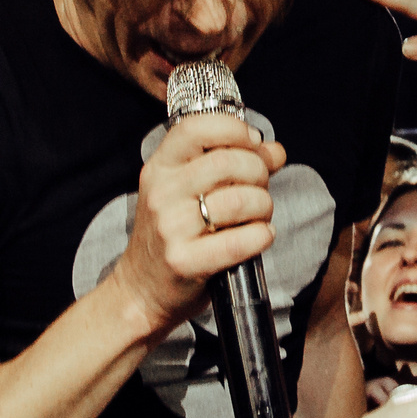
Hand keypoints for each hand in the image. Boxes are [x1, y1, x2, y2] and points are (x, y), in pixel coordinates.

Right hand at [113, 109, 285, 331]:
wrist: (142, 290)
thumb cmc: (172, 237)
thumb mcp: (188, 192)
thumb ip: (231, 166)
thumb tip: (274, 151)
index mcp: (160, 168)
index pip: (197, 127)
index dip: (234, 130)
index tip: (253, 145)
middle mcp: (161, 193)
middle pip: (228, 162)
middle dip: (259, 173)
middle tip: (260, 189)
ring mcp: (170, 228)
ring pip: (239, 200)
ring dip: (264, 207)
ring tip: (259, 216)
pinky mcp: (184, 261)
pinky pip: (240, 241)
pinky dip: (262, 236)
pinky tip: (259, 237)